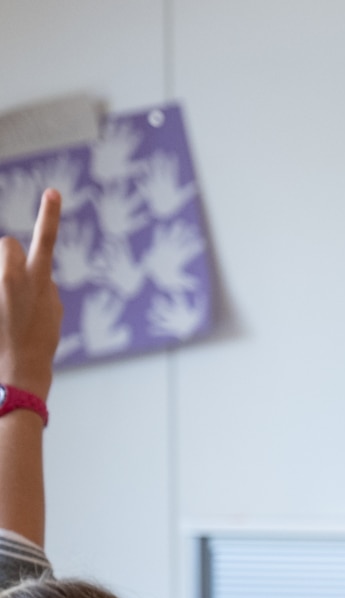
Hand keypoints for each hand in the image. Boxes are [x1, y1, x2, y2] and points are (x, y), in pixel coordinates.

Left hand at [0, 190, 61, 398]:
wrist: (20, 369)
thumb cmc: (38, 342)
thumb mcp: (51, 312)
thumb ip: (44, 287)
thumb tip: (41, 277)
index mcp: (38, 278)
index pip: (45, 238)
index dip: (50, 213)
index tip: (52, 192)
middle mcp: (15, 276)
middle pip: (8, 246)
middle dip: (8, 257)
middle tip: (11, 285)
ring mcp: (2, 286)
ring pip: (2, 259)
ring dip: (4, 274)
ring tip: (7, 303)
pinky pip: (2, 288)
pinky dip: (2, 298)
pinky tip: (6, 314)